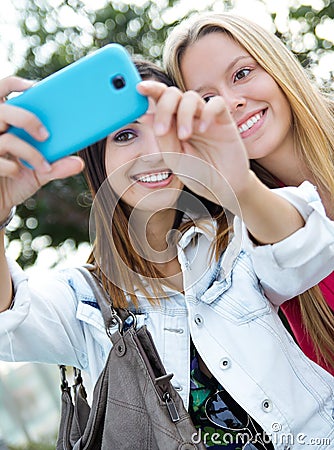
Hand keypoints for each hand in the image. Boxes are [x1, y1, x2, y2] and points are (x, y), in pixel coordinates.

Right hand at [0, 76, 83, 218]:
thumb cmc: (16, 180)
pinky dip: (14, 168)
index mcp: (5, 122)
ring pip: (7, 139)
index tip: (33, 86)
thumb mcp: (40, 172)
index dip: (13, 84)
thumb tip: (79, 163)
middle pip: (4, 111)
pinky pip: (0, 162)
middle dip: (27, 119)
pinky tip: (18, 173)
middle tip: (45, 134)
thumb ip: (56, 166)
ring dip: (30, 152)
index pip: (2, 92)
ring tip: (43, 165)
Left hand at [137, 80, 250, 213]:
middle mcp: (188, 117)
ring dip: (184, 114)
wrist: (222, 187)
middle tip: (161, 130)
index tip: (139, 88)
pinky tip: (204, 130)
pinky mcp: (224, 120)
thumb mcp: (175, 159)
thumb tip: (145, 115)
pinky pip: (216, 103)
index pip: (160, 101)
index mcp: (172, 124)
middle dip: (164, 106)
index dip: (150, 90)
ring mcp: (205, 117)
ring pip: (191, 97)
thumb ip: (163, 137)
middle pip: (173, 94)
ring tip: (184, 136)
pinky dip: (208, 113)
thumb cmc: (199, 174)